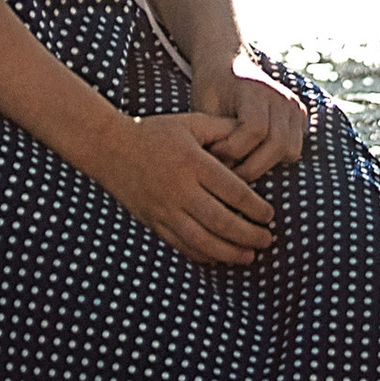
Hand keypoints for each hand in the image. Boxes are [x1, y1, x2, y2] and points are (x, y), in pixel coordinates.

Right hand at [99, 111, 280, 265]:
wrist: (109, 147)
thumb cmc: (155, 132)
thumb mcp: (191, 123)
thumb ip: (224, 129)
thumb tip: (255, 137)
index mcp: (193, 163)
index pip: (234, 192)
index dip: (256, 208)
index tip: (270, 215)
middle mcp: (179, 189)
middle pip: (221, 221)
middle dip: (248, 235)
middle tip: (267, 240)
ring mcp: (164, 209)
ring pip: (202, 240)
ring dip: (229, 252)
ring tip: (249, 256)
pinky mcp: (153, 221)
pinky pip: (181, 245)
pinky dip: (202, 255)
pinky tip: (219, 257)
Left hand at [192, 54, 310, 176]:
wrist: (228, 65)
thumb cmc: (211, 90)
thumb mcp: (204, 108)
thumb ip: (215, 136)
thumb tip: (223, 172)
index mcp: (254, 89)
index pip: (255, 128)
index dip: (232, 149)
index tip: (213, 152)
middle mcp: (280, 97)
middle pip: (278, 143)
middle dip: (251, 166)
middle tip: (227, 173)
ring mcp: (294, 106)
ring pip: (290, 150)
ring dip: (265, 165)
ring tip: (240, 166)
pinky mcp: (299, 117)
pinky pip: (293, 149)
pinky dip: (275, 160)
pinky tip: (253, 157)